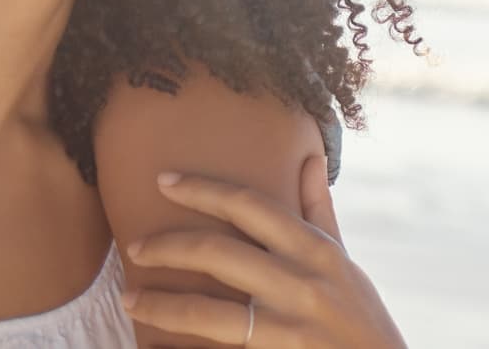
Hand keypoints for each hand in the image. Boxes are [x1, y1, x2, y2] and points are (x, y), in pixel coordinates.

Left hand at [121, 159, 403, 346]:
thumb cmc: (358, 314)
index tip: (164, 181)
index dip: (203, 190)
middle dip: (168, 246)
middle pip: (219, 252)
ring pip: (207, 312)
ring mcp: (285, 328)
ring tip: (130, 300)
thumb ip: (319, 211)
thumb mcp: (343, 259)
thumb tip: (310, 157)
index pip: (250, 205)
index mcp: (315, 249)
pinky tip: (154, 347)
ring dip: (161, 305)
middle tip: (136, 246)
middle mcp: (299, 284)